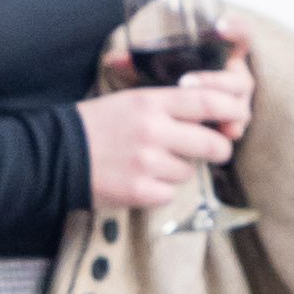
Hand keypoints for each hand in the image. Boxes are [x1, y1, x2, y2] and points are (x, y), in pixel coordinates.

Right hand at [81, 64, 255, 214]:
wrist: (55, 155)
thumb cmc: (97, 125)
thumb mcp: (131, 100)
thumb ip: (169, 105)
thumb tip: (212, 113)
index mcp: (151, 102)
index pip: (208, 101)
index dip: (232, 110)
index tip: (238, 117)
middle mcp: (153, 130)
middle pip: (213, 143)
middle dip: (219, 149)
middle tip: (213, 150)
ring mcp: (147, 163)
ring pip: (190, 170)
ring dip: (180, 169)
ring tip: (153, 163)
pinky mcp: (140, 191)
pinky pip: (170, 193)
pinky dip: (160, 190)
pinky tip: (140, 180)